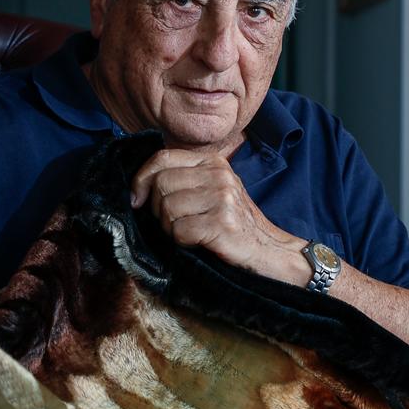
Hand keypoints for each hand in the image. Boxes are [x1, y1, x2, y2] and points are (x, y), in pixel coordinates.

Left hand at [131, 149, 309, 282]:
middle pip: (161, 184)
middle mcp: (218, 174)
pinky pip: (179, 231)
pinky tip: (199, 242)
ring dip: (170, 228)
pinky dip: (182, 242)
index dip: (141, 179)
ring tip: (190, 233)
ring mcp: (222, 197)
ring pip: (167, 208)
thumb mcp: (212, 190)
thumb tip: (139, 187)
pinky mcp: (222, 223)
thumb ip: (183, 179)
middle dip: (157, 209)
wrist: (270, 251)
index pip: (162, 158)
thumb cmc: (234, 224)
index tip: (137, 200)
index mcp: (213, 161)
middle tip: (173, 224)